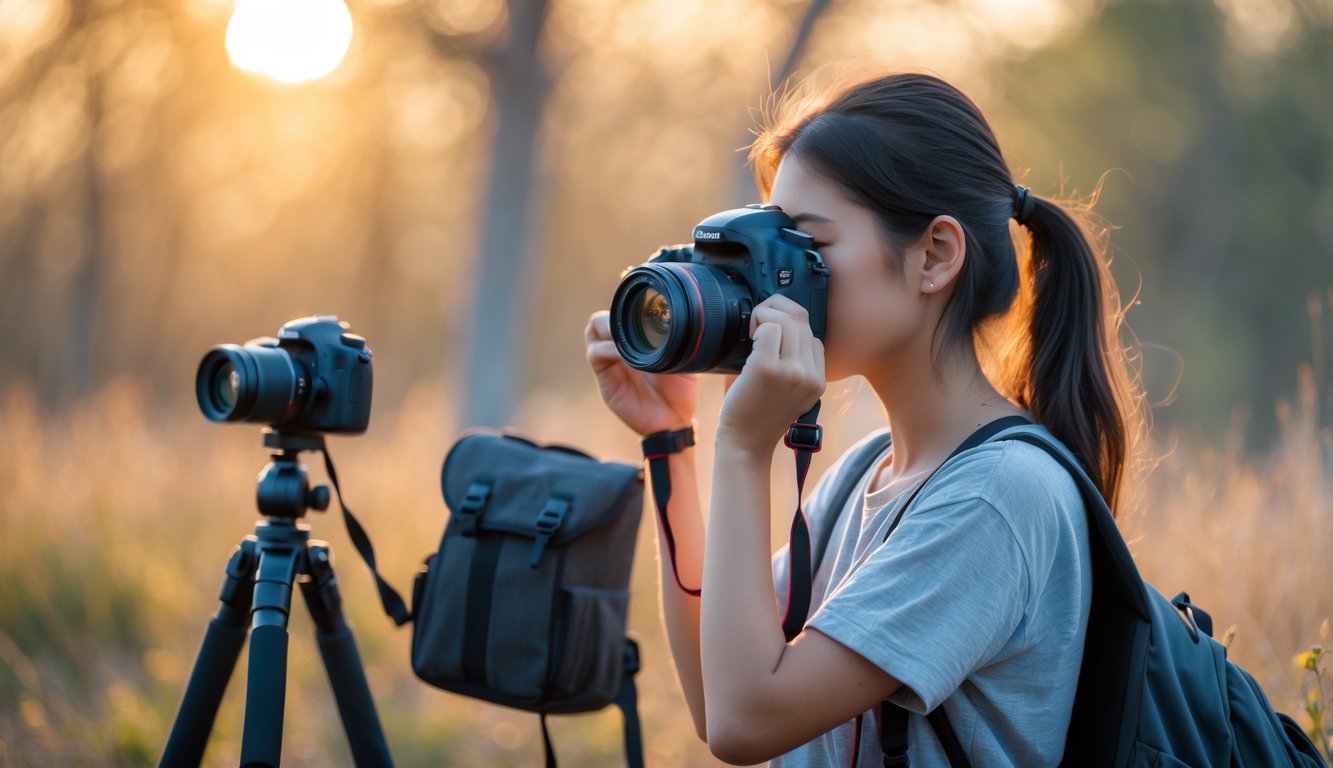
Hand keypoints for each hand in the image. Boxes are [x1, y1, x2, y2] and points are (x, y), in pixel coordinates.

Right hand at [585, 311, 699, 436]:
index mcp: (638, 337)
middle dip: (618, 313)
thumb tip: (694, 317)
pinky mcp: (604, 376)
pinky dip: (608, 349)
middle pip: (605, 315)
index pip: (623, 309)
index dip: (629, 302)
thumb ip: (684, 338)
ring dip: (610, 328)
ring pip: (594, 328)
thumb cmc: (680, 391)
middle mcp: (620, 345)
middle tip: (637, 321)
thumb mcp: (687, 358)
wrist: (674, 420)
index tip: (646, 302)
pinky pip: (596, 353)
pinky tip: (625, 354)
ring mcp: (610, 359)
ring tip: (630, 338)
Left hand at [716, 295, 824, 455]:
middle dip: (776, 312)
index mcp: (818, 381)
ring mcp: (791, 371)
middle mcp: (810, 375)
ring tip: (752, 332)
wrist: (746, 444)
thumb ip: (797, 367)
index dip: (791, 330)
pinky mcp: (767, 369)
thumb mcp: (792, 394)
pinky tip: (749, 342)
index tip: (772, 338)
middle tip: (756, 326)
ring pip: (786, 320)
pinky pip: (768, 328)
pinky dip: (756, 327)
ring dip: (765, 316)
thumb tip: (784, 327)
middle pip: (802, 321)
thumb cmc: (760, 416)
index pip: (814, 337)